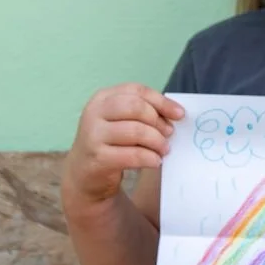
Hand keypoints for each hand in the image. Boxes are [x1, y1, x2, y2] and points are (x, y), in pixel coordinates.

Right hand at [63, 84, 184, 202]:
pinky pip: (132, 155)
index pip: (136, 91)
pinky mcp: (98, 158)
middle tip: (169, 134)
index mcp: (103, 98)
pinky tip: (155, 162)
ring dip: (157, 141)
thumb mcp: (122, 121)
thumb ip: (143, 113)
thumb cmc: (111, 143)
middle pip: (135, 107)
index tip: (180, 114)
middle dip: (158, 121)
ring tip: (164, 150)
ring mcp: (93, 135)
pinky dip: (149, 158)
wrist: (84, 174)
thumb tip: (176, 113)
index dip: (161, 101)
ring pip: (136, 130)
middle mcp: (94, 113)